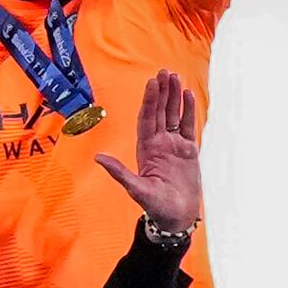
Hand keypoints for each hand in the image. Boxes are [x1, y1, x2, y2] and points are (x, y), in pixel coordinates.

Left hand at [94, 67, 204, 234]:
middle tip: (165, 71)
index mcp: (146, 149)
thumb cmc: (155, 206)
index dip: (150, 100)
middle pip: (160, 112)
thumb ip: (119, 172)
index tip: (152, 83)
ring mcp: (174, 146)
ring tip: (176, 76)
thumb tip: (98, 157)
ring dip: (175, 96)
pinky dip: (188, 110)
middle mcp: (159, 143)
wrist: (176, 216)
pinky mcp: (188, 151)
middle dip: (162, 92)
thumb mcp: (136, 189)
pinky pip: (188, 126)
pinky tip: (188, 95)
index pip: (147, 118)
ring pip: (174, 115)